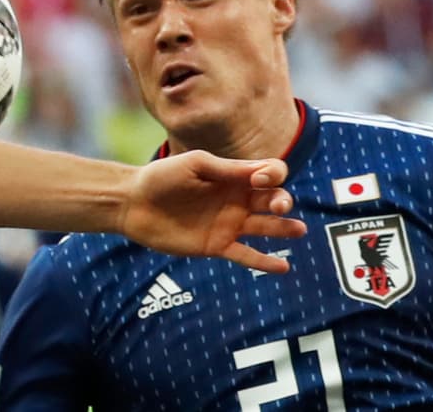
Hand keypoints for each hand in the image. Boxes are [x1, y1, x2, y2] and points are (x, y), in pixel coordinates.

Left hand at [120, 151, 305, 273]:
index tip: (257, 180)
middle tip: (280, 206)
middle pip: (272, 200)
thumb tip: (262, 171)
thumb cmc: (161, 177)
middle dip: (282, 201)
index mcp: (232, 176)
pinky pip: (246, 255)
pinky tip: (283, 267)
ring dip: (284, 229)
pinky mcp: (216, 245)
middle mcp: (235, 200)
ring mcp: (228, 224)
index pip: (269, 173)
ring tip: (298, 230)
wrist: (133, 203)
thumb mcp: (194, 164)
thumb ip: (226, 169)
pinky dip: (264, 262)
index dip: (273, 175)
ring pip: (265, 228)